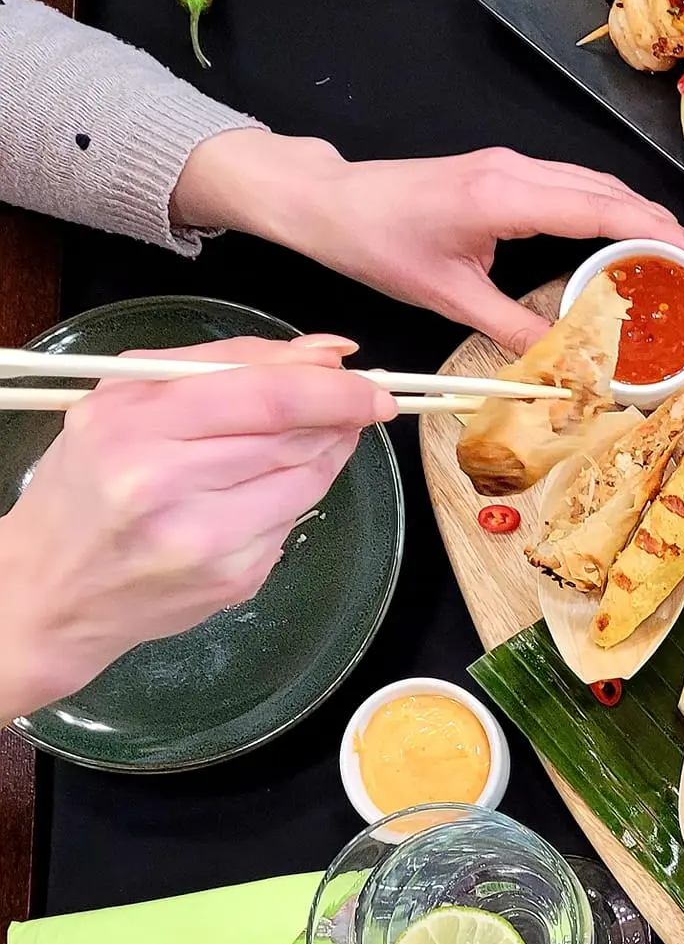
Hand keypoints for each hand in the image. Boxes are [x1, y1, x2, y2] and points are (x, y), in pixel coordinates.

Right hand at [0, 338, 393, 721]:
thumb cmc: (89, 482)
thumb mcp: (128, 400)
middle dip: (340, 414)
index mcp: (134, 426)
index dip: (333, 387)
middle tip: (361, 402)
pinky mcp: (234, 579)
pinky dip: (298, 494)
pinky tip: (268, 488)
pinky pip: (295, 519)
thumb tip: (326, 353)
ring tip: (314, 436)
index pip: (266, 397)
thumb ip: (226, 364)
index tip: (370, 383)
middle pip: (294, 436)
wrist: (53, 591)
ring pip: (308, 478)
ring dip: (327, 451)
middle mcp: (167, 485)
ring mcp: (206, 540)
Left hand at [174, 131, 683, 354]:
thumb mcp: (446, 296)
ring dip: (646, 219)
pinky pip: (577, 186)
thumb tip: (567, 365)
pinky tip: (631, 239)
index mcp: (507, 197)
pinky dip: (615, 211)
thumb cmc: (376, 243)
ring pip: (599, 185)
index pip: (608, 212)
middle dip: (673, 230)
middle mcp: (518, 170)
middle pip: (616, 194)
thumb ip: (512, 328)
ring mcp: (514, 164)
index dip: (669, 238)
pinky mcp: (507, 171)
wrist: (327, 200)